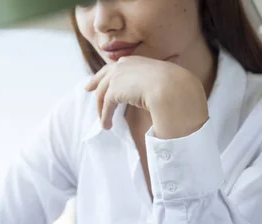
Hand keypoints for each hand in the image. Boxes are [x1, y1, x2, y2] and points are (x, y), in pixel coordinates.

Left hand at [85, 56, 208, 139]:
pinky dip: (105, 116)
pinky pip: (106, 105)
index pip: (117, 66)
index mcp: (136, 60)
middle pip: (104, 75)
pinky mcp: (114, 90)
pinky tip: (107, 125)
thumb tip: (158, 92)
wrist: (171, 89)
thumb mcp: (163, 80)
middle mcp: (124, 64)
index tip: (101, 77)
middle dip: (95, 82)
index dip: (108, 73)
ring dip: (102, 109)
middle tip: (88, 89)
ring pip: (103, 93)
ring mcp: (118, 76)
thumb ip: (154, 82)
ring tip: (104, 122)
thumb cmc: (174, 87)